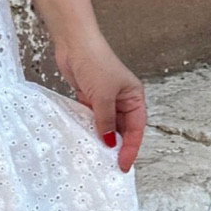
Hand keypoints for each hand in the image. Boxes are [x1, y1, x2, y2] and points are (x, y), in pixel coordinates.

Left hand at [55, 32, 145, 171]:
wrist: (74, 44)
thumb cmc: (95, 62)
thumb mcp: (103, 95)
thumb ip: (105, 120)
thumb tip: (108, 142)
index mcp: (134, 97)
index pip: (135, 129)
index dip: (130, 148)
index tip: (123, 165)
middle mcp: (122, 100)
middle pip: (122, 130)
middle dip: (117, 147)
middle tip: (109, 166)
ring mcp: (105, 99)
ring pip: (106, 126)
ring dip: (102, 139)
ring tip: (96, 158)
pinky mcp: (89, 98)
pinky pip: (92, 119)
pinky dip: (89, 129)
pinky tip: (84, 141)